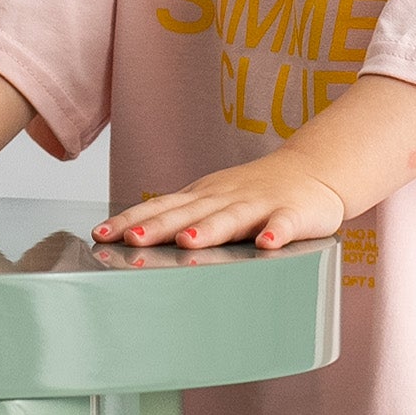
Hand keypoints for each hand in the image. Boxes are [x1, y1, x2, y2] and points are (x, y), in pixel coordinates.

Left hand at [98, 152, 344, 252]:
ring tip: (187, 242)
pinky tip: (267, 245)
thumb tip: (131, 236)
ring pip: (231, 218)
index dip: (131, 221)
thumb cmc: (255, 193)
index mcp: (203, 197)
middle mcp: (225, 198)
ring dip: (209, 230)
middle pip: (187, 214)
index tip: (101, 236)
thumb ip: (180, 218)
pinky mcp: (294, 214)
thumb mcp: (213, 201)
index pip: (160, 208)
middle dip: (158, 227)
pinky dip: (276, 233)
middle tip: (132, 241)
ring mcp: (260, 204)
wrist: (314, 170)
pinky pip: (284, 224)